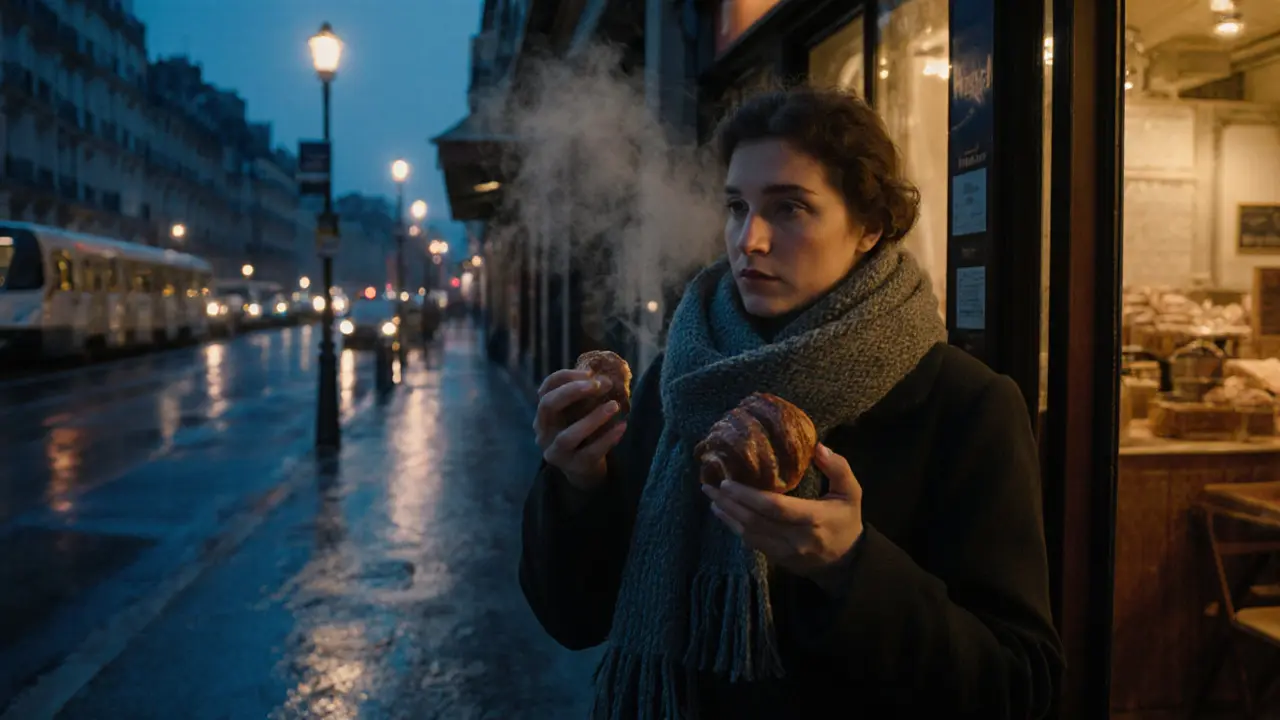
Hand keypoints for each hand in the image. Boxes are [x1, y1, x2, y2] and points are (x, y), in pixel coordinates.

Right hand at [534, 368, 625, 490]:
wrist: (584, 469)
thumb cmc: (583, 433)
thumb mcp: (579, 412)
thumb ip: (585, 396)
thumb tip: (606, 377)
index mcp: (544, 414)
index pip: (546, 389)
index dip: (566, 377)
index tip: (590, 373)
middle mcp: (543, 432)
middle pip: (547, 406)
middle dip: (572, 392)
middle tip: (598, 385)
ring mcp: (556, 452)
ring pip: (567, 436)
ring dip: (593, 419)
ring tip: (614, 406)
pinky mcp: (574, 467)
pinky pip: (590, 452)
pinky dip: (608, 439)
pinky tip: (622, 426)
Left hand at [702, 443, 863, 589]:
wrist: (846, 562)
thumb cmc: (846, 521)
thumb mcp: (851, 492)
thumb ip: (838, 468)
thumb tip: (817, 447)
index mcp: (814, 518)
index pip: (776, 508)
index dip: (749, 496)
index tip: (728, 482)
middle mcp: (796, 538)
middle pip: (756, 521)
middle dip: (730, 503)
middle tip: (710, 486)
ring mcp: (785, 552)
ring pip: (749, 534)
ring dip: (728, 515)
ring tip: (712, 498)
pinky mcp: (777, 559)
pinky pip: (752, 543)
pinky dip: (735, 527)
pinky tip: (724, 513)